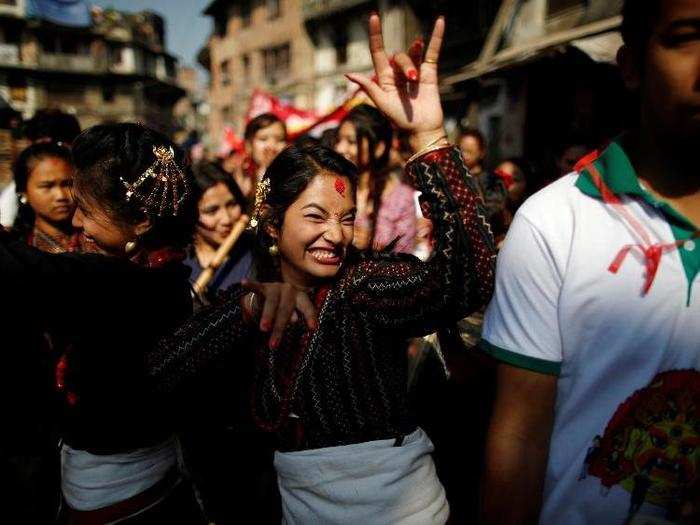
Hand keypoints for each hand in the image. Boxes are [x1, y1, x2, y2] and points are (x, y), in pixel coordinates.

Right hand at [241, 280, 317, 348]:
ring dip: (268, 316)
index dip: (310, 317)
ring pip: (272, 303)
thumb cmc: (284, 308)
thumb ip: (291, 318)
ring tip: (264, 329)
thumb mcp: (290, 315)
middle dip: (279, 327)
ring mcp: (276, 288)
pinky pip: (256, 287)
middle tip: (274, 344)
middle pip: (286, 310)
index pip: (307, 308)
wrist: (271, 294)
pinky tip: (244, 283)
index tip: (313, 328)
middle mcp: (290, 291)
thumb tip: (294, 319)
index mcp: (300, 298)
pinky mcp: (264, 287)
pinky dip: (251, 285)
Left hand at [346, 14, 445, 150]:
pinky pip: (432, 52)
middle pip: (398, 55)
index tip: (374, 17)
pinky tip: (440, 22)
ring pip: (413, 54)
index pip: (378, 52)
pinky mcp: (430, 74)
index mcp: (384, 79)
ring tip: (416, 78)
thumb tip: (349, 74)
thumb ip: (368, 87)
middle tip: (411, 79)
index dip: (376, 35)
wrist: (421, 131)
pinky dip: (436, 38)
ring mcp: (415, 73)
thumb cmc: (399, 121)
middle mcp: (398, 74)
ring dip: (414, 61)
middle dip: (404, 64)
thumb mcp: (381, 103)